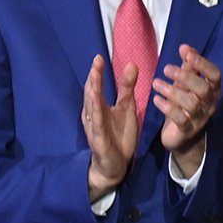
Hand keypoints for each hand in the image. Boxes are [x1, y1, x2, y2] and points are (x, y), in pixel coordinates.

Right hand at [83, 55, 141, 202]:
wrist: (115, 165)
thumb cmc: (118, 135)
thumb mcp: (126, 109)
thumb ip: (127, 88)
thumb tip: (131, 64)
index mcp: (99, 107)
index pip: (97, 86)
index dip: (97, 72)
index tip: (99, 57)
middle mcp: (93, 115)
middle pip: (91, 94)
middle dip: (94, 79)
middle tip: (96, 63)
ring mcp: (94, 128)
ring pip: (92, 110)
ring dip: (92, 95)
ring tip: (94, 81)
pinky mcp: (99, 141)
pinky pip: (97, 128)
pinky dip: (96, 118)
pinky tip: (96, 109)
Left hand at [154, 45, 221, 177]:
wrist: (182, 137)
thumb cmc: (184, 105)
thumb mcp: (186, 85)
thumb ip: (188, 67)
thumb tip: (185, 47)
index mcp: (212, 90)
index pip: (215, 76)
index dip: (203, 64)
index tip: (187, 53)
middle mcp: (210, 104)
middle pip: (204, 89)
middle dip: (186, 77)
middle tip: (166, 68)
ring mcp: (200, 119)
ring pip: (192, 104)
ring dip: (172, 91)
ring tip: (156, 83)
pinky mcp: (187, 131)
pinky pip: (180, 119)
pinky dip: (167, 108)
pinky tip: (156, 100)